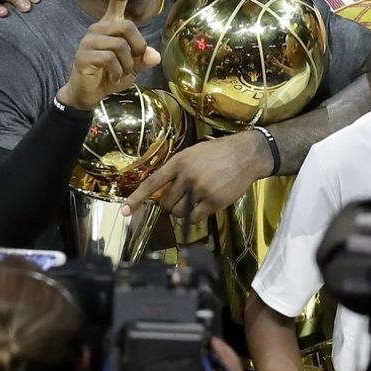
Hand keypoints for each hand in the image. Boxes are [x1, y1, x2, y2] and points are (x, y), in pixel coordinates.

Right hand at [56, 0, 160, 109]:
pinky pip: (110, 59)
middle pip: (127, 26)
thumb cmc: (110, 76)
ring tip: (121, 73)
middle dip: (138, 46)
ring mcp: (89, 40)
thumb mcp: (132, 68)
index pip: (117, 2)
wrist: (87, 93)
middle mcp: (98, 28)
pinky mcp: (84, 54)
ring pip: (120, 45)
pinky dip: (118, 72)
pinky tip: (112, 77)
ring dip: (127, 64)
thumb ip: (143, 59)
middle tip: (136, 62)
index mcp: (110, 26)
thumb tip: (154, 55)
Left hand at [122, 130, 273, 222]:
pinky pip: (195, 218)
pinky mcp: (213, 201)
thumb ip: (177, 170)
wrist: (246, 154)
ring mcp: (200, 189)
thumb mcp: (193, 153)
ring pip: (179, 212)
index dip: (137, 198)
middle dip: (171, 204)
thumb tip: (161, 191)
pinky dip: (195, 216)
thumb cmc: (217, 153)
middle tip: (183, 197)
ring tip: (196, 200)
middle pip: (166, 202)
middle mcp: (187, 176)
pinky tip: (204, 207)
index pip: (152, 183)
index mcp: (179, 162)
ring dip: (183, 211)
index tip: (125, 211)